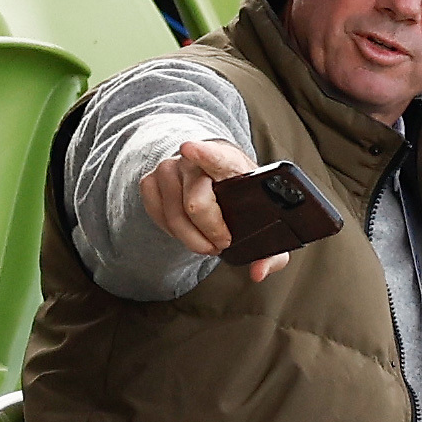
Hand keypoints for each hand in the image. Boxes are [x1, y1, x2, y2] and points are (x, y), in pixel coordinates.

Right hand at [139, 139, 289, 281]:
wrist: (213, 176)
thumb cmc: (241, 198)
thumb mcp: (262, 219)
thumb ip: (270, 253)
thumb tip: (258, 273)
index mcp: (229, 161)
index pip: (215, 155)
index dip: (203, 153)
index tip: (190, 149)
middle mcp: (194, 160)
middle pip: (195, 204)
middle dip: (211, 232)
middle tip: (223, 242)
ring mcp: (169, 168)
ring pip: (174, 215)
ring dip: (191, 237)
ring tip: (208, 241)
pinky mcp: (150, 180)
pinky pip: (157, 215)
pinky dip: (173, 231)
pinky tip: (188, 229)